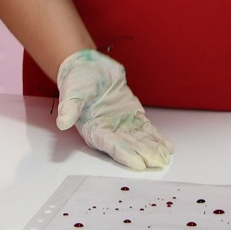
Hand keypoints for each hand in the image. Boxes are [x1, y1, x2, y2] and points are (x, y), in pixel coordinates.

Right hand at [55, 50, 172, 170]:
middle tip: (158, 163)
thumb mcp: (72, 91)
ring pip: (140, 140)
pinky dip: (156, 137)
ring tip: (165, 158)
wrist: (88, 66)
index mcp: (93, 129)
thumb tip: (63, 121)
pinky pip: (146, 129)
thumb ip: (70, 108)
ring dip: (153, 149)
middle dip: (144, 155)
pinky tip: (167, 146)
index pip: (111, 145)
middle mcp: (108, 131)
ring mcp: (122, 125)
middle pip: (129, 146)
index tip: (138, 163)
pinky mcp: (132, 116)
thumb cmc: (78, 80)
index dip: (125, 154)